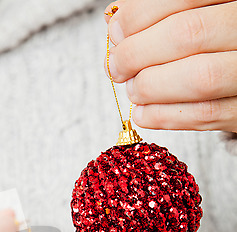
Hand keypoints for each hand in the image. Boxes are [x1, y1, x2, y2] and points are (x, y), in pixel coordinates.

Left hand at [104, 0, 236, 132]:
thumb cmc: (222, 37)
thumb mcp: (204, 10)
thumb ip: (166, 11)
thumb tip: (116, 22)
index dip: (140, 16)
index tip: (115, 32)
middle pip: (187, 35)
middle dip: (138, 53)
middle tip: (116, 67)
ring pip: (199, 78)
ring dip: (152, 87)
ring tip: (133, 89)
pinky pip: (207, 115)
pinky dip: (166, 116)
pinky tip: (144, 113)